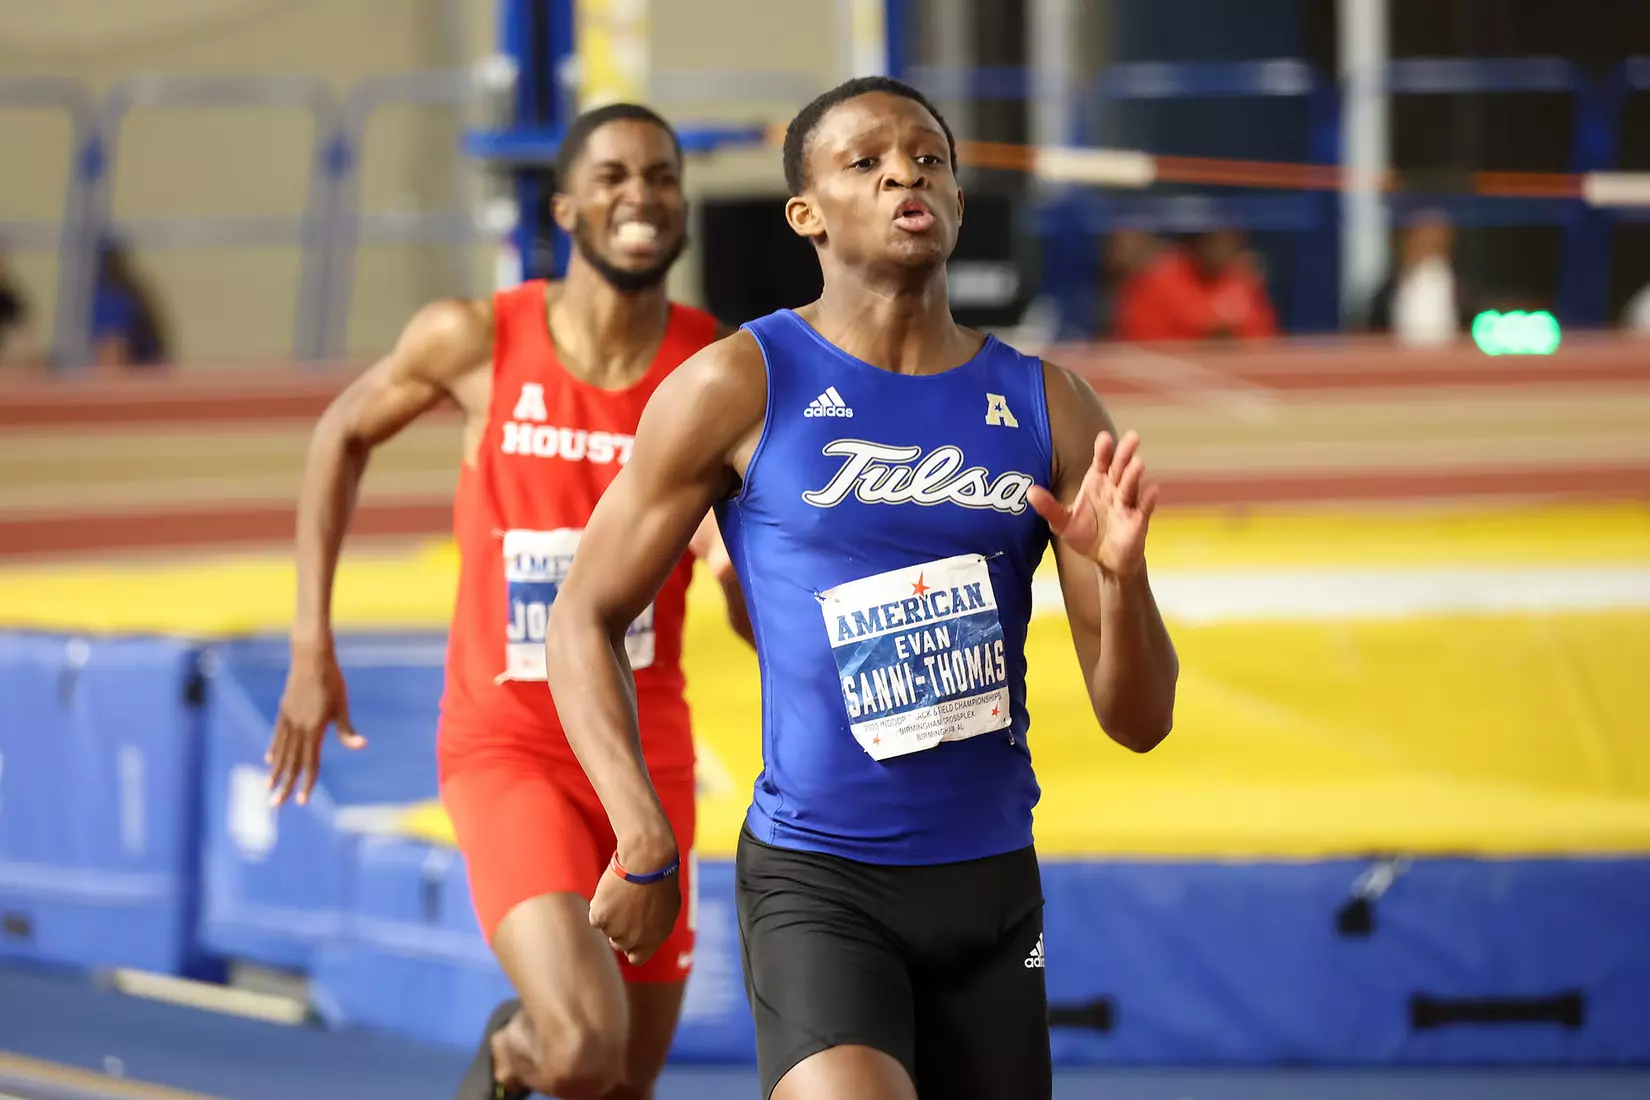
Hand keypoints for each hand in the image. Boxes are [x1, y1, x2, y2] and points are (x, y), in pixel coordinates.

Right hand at [266, 642, 365, 806]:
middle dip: (284, 785)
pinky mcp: (284, 710)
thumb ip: (346, 730)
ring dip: (276, 770)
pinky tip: (269, 759)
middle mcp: (298, 727)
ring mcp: (288, 719)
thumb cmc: (332, 681)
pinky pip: (277, 735)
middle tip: (274, 804)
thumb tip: (361, 746)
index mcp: (314, 729)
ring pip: (281, 751)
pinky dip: (273, 749)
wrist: (311, 657)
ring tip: (268, 787)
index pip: (310, 762)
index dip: (307, 782)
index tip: (302, 801)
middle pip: (291, 762)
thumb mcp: (342, 706)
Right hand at [589, 853, 681, 965]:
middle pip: (619, 943)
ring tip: (621, 893)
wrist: (648, 860)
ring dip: (610, 914)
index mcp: (655, 938)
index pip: (637, 958)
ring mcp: (617, 929)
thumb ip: (656, 925)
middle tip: (624, 906)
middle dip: (620, 927)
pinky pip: (595, 917)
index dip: (632, 947)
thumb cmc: (660, 878)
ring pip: (606, 928)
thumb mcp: (668, 906)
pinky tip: (611, 891)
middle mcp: (636, 938)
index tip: (629, 935)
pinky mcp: (600, 917)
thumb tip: (647, 932)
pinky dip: (600, 905)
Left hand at [1028, 429, 1158, 576]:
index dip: (1103, 450)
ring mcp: (1126, 504)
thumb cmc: (1085, 534)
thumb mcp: (1062, 522)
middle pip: (1120, 468)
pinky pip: (1143, 509)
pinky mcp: (1137, 522)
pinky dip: (1148, 500)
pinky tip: (1152, 491)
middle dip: (1125, 454)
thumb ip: (1049, 507)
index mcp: (1096, 483)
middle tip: (1132, 437)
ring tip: (1138, 463)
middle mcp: (1113, 489)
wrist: (1104, 559)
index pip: (1101, 462)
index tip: (1104, 438)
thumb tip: (1030, 492)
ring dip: (1134, 475)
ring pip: (1131, 486)